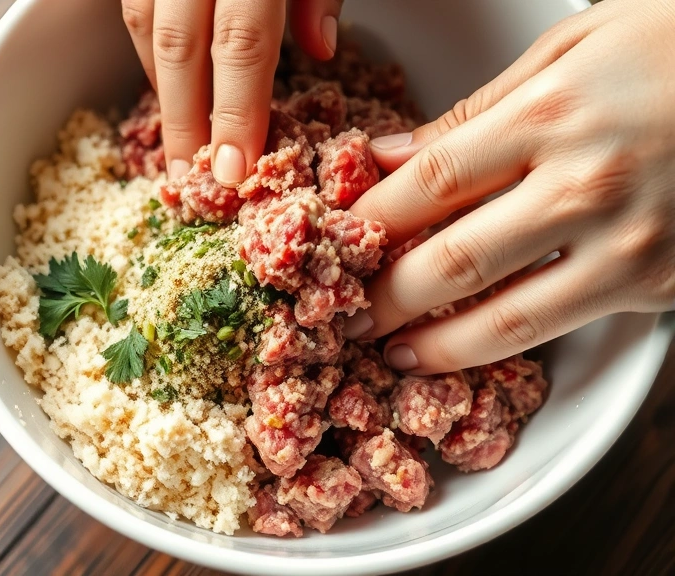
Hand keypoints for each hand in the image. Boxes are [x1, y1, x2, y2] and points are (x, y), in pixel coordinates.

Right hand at [122, 0, 344, 184]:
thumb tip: (320, 47)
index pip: (242, 42)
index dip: (237, 110)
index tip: (234, 170)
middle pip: (181, 47)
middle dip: (185, 120)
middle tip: (191, 181)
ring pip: (147, 29)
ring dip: (163, 91)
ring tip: (179, 142)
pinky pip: (135, 8)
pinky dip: (150, 51)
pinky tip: (169, 85)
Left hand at [345, 0, 674, 374]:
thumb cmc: (671, 48)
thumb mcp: (571, 48)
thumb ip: (475, 112)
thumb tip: (387, 156)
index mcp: (550, 116)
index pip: (427, 184)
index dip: (367, 221)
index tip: (332, 242)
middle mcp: (583, 188)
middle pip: (449, 261)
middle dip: (381, 297)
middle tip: (339, 316)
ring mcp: (626, 245)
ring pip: (503, 318)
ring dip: (433, 345)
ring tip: (391, 352)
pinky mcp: (656, 285)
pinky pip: (558, 325)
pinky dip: (498, 344)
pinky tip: (461, 347)